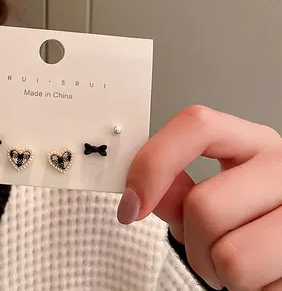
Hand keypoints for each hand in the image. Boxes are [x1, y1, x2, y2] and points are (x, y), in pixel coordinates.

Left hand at [117, 106, 281, 290]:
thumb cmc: (250, 217)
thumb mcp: (213, 193)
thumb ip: (175, 189)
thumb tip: (140, 192)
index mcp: (252, 142)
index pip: (196, 125)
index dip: (154, 163)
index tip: (132, 204)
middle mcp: (281, 167)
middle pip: (204, 204)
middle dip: (191, 239)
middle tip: (204, 245)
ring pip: (230, 255)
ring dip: (218, 270)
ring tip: (233, 259)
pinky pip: (256, 286)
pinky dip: (245, 289)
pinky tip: (258, 272)